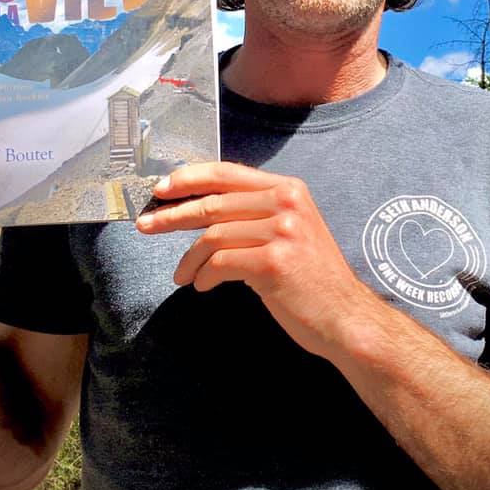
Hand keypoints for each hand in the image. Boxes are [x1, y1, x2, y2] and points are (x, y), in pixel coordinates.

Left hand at [135, 162, 381, 358]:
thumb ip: (254, 213)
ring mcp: (282, 231)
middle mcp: (286, 202)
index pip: (227, 172)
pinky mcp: (274, 261)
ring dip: (189, 258)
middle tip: (145, 225)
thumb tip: (200, 207)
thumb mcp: (289, 231)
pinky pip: (220, 262)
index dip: (190, 177)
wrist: (345, 317)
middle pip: (214, 202)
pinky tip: (201, 285)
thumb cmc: (310, 278)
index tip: (161, 188)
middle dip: (172, 214)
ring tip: (182, 275)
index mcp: (288, 188)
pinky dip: (204, 275)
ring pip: (213, 235)